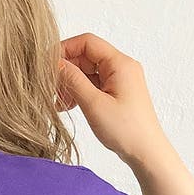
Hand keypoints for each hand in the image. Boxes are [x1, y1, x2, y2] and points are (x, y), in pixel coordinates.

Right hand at [57, 33, 172, 170]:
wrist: (146, 152)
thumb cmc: (125, 129)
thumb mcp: (93, 104)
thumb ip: (73, 80)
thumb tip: (55, 64)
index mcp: (120, 63)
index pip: (87, 42)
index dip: (64, 49)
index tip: (46, 65)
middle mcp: (121, 67)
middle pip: (86, 56)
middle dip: (65, 70)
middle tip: (50, 89)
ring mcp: (120, 79)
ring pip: (87, 71)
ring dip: (70, 83)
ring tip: (58, 102)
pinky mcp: (117, 92)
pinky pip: (93, 84)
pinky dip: (78, 91)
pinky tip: (68, 105)